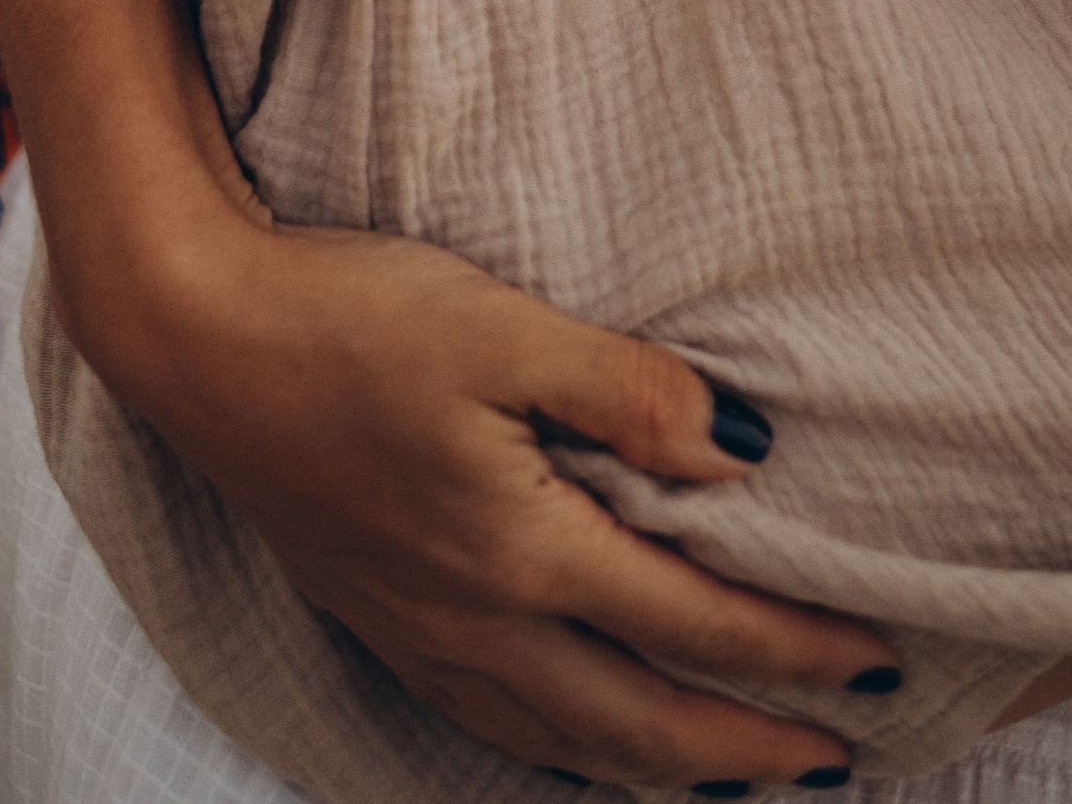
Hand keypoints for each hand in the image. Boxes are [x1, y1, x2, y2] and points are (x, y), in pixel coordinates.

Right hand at [62, 195, 880, 787]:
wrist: (191, 338)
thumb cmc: (345, 313)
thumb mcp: (497, 323)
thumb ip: (625, 391)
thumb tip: (742, 456)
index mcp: (522, 550)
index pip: (696, 624)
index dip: (796, 647)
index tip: (879, 657)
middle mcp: (477, 619)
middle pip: (642, 724)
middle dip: (749, 748)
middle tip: (837, 755)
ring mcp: (419, 631)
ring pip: (566, 744)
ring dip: (664, 768)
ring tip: (734, 774)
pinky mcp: (375, 616)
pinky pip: (491, 725)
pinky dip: (562, 755)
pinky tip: (577, 753)